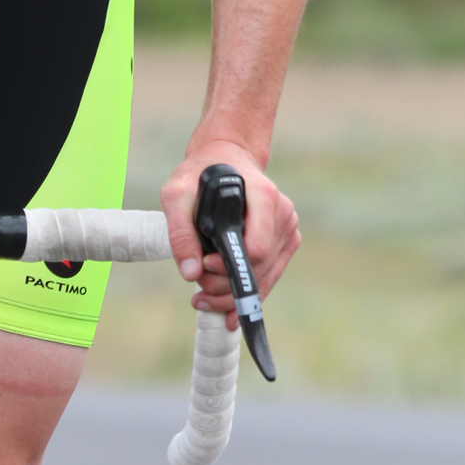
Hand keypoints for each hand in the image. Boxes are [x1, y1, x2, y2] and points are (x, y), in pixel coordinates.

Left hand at [160, 139, 299, 328]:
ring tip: (204, 300)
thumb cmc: (200, 174)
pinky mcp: (286, 240)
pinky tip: (226, 306)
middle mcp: (283, 213)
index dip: (230, 266)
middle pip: (260, 267)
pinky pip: (271, 274)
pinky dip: (249, 291)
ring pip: (266, 276)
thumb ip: (180, 232)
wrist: (224, 158)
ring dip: (234, 296)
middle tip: (197, 291)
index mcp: (263, 196)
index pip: (257, 249)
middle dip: (227, 286)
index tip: (204, 265)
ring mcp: (288, 227)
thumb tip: (190, 273)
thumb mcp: (177, 194)